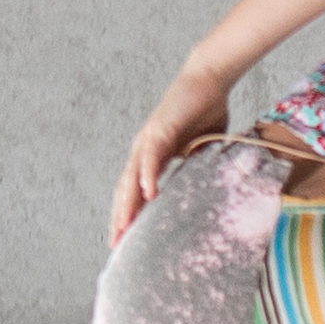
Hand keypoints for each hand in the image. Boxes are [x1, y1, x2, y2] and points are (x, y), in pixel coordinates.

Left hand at [111, 64, 230, 233]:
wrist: (208, 80)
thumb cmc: (205, 112)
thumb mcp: (199, 149)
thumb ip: (193, 168)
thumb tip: (199, 191)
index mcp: (152, 156)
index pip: (134, 191)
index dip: (129, 215)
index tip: (124, 239)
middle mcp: (144, 150)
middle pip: (126, 189)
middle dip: (121, 217)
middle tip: (116, 243)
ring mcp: (149, 139)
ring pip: (133, 177)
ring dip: (128, 203)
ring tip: (123, 227)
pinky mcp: (160, 129)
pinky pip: (151, 156)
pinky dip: (147, 175)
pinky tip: (147, 193)